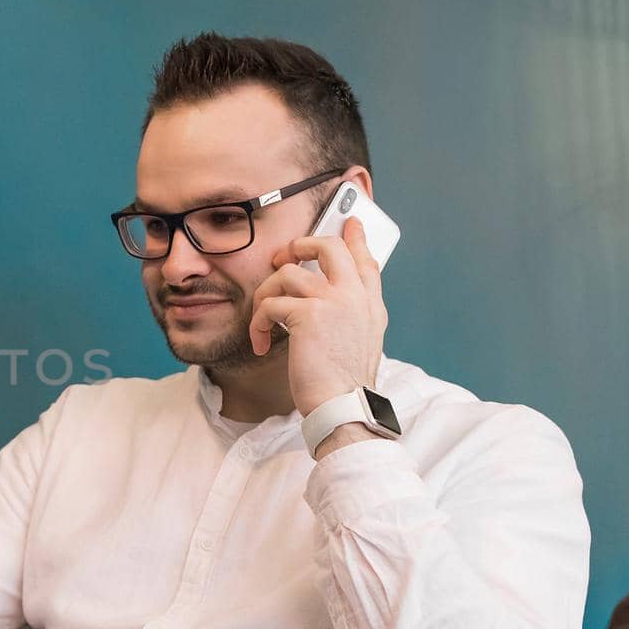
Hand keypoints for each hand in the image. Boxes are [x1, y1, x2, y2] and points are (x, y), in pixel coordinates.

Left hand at [249, 216, 387, 417]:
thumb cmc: (343, 382)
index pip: (365, 260)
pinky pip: (270, 304)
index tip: (350, 222)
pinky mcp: (308, 314)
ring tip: (263, 321)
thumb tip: (332, 296)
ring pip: (287, 273)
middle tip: (283, 259)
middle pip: (328, 247)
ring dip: (266, 296)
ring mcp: (334, 301)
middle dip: (300, 244)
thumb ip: (351, 313)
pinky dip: (258, 323)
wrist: (343, 406)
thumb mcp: (360, 342)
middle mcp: (355, 296)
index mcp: (370, 304)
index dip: (355, 238)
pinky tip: (262, 343)